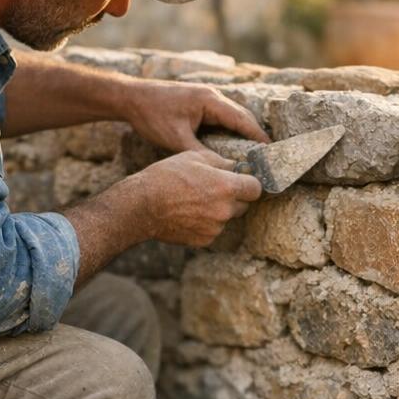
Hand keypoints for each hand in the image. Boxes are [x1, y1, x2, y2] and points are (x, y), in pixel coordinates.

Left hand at [122, 82, 269, 154]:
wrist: (130, 97)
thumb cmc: (152, 115)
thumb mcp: (176, 139)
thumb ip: (200, 154)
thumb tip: (222, 170)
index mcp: (211, 101)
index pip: (243, 120)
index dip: (258, 137)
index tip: (272, 154)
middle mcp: (213, 96)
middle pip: (242, 116)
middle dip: (255, 136)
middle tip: (267, 158)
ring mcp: (206, 98)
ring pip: (233, 116)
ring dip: (244, 132)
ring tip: (255, 154)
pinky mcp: (199, 102)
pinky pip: (222, 117)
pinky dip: (231, 130)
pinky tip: (232, 145)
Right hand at [127, 150, 262, 246]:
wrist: (142, 206)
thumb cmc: (166, 177)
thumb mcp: (194, 157)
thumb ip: (221, 162)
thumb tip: (235, 165)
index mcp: (226, 186)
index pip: (256, 188)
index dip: (250, 183)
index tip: (242, 181)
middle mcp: (225, 210)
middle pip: (245, 205)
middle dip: (235, 197)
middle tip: (215, 189)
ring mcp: (216, 228)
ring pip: (228, 218)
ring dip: (219, 211)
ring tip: (196, 201)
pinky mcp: (205, 240)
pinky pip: (214, 230)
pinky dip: (207, 223)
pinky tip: (189, 214)